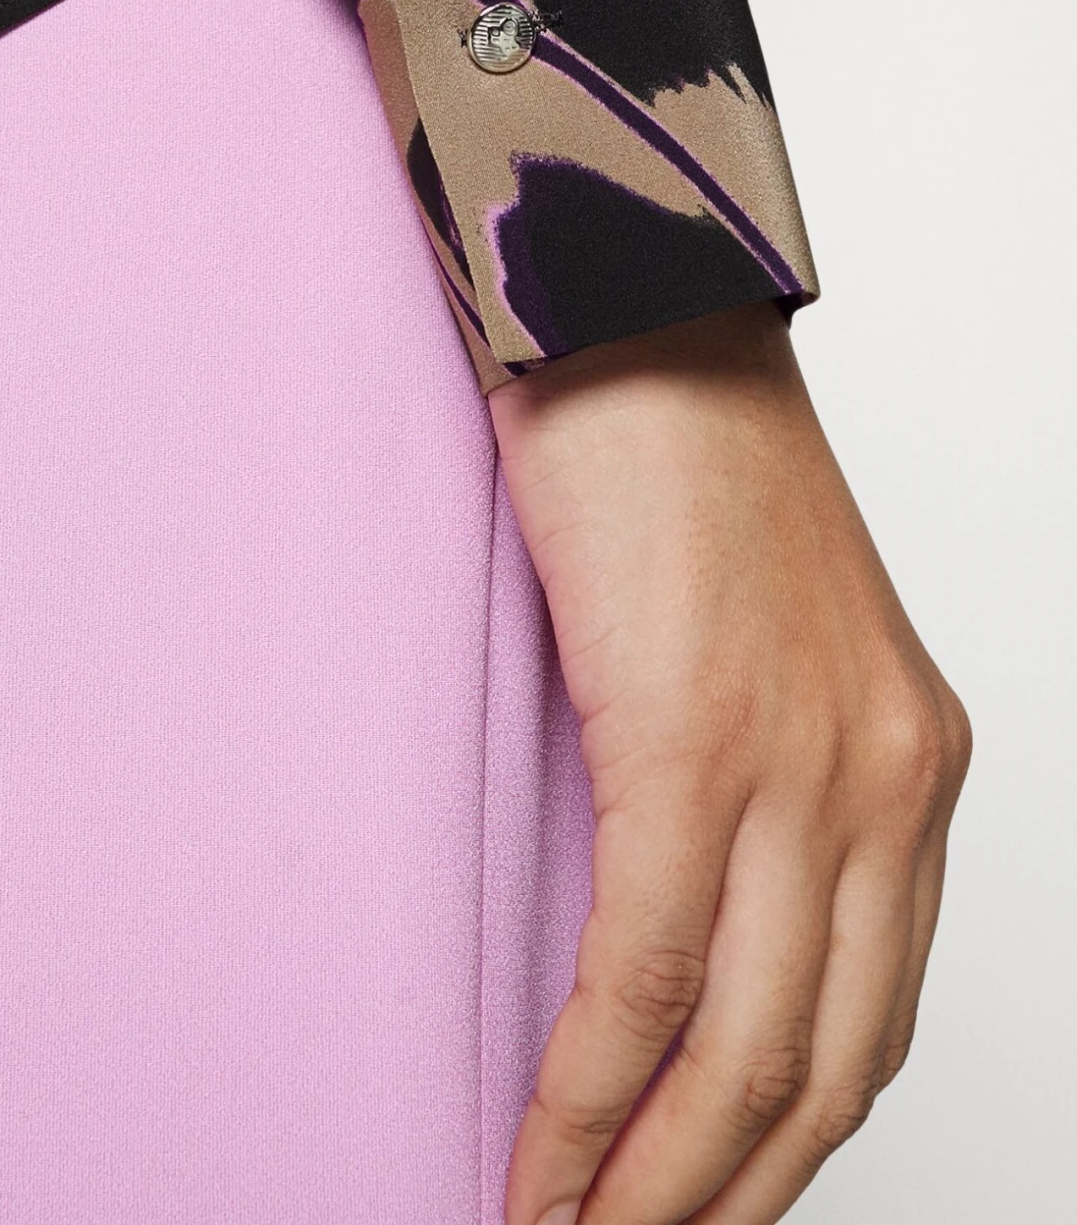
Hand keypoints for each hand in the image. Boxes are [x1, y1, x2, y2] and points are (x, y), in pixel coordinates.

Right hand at [488, 302, 969, 1224]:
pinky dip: (587, 1099)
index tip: (703, 1211)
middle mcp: (887, 781)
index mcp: (914, 763)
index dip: (784, 1149)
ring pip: (743, 1055)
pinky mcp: (695, 743)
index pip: (875, 1017)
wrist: (632, 317)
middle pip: (823, 1068)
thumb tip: (669, 932)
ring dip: (653, 1189)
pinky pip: (646, 977)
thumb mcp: (757, 647)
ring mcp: (803, 766)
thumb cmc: (672, 463)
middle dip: (721, 1203)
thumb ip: (750, 788)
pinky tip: (538, 1167)